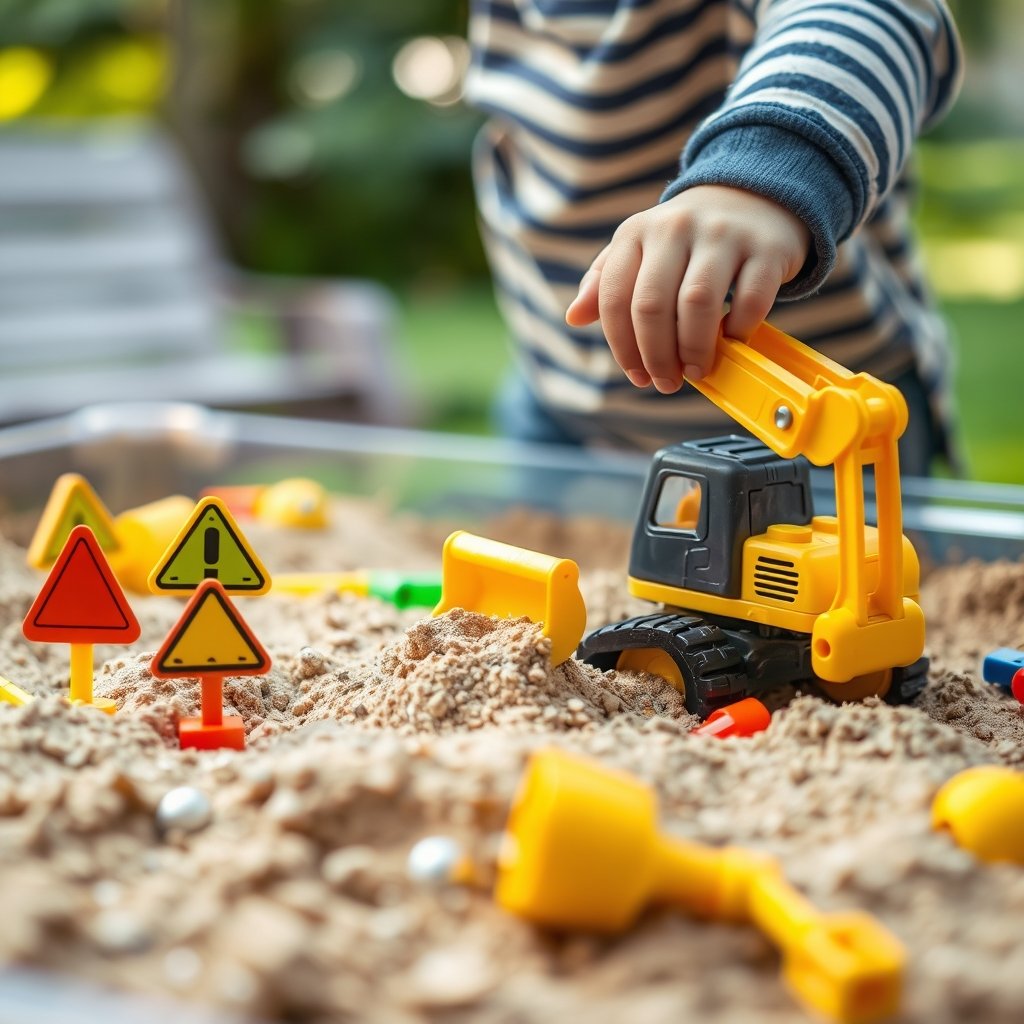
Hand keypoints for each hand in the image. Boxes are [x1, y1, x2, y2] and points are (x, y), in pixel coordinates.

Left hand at [565, 185, 809, 391]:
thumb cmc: (686, 240)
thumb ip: (605, 283)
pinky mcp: (766, 247)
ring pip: (697, 304)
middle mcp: (675, 227)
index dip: (623, 347)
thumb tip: (573, 317)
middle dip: (656, 356)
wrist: (753, 197)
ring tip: (696, 371)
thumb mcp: (639, 250)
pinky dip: (739, 330)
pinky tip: (733, 340)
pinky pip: (749, 300)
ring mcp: (722, 234)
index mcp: (636, 233)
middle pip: (652, 306)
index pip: (614, 299)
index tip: (637, 376)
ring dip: (694, 350)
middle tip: (667, 382)